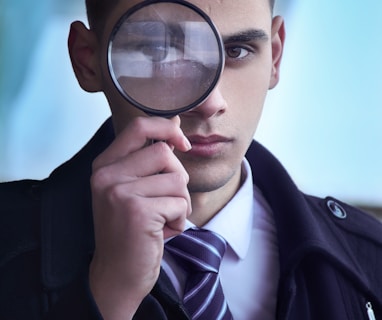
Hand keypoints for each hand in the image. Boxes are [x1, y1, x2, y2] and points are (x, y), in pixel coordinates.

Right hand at [89, 116, 191, 318]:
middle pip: (164, 153)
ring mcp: (119, 192)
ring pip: (177, 178)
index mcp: (105, 165)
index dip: (167, 127)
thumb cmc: (132, 230)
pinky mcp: (137, 211)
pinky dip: (180, 219)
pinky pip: (180, 202)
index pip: (139, 126)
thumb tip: (176, 123)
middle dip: (178, 178)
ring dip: (181, 201)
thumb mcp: (132, 189)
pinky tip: (163, 231)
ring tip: (164, 218)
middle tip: (168, 201)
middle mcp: (107, 175)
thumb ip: (148, 158)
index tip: (182, 142)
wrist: (118, 274)